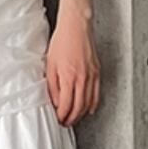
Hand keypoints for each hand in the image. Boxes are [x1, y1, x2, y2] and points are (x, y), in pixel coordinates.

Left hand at [45, 10, 100, 126]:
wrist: (76, 26)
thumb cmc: (62, 41)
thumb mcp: (50, 66)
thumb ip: (52, 86)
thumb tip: (55, 102)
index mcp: (69, 77)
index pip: (66, 106)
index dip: (61, 116)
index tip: (58, 119)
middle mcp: (83, 79)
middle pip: (78, 108)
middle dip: (71, 119)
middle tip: (64, 123)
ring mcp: (92, 76)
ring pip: (88, 104)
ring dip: (80, 114)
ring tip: (73, 118)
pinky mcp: (97, 72)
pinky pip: (96, 94)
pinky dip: (91, 105)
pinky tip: (87, 108)